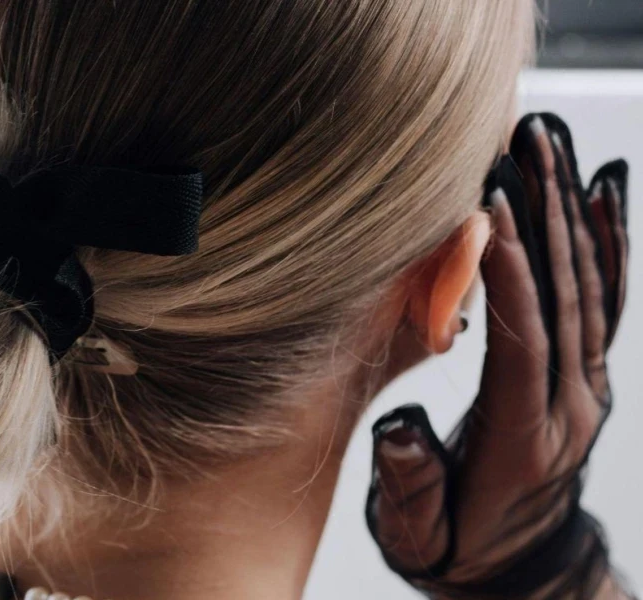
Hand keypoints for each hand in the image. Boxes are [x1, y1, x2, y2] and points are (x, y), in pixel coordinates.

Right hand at [365, 113, 630, 598]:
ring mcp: (587, 387)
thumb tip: (400, 429)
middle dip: (546, 216)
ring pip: (590, 288)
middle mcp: (570, 406)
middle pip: (567, 298)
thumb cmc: (458, 547)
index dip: (512, 276)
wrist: (517, 569)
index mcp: (524, 439)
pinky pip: (606, 302)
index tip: (493, 209)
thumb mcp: (418, 535)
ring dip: (572, 213)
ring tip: (555, 147)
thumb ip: (410, 485)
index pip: (525, 340)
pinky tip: (602, 196)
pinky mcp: (587, 375)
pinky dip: (610, 244)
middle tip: (528, 146)